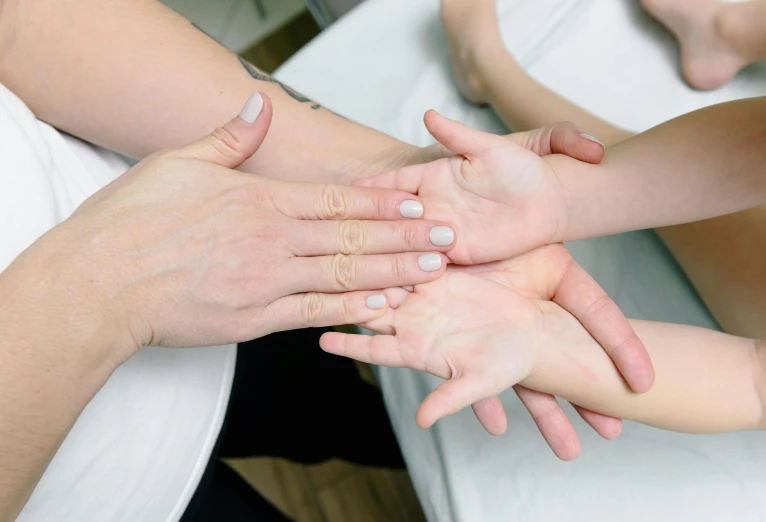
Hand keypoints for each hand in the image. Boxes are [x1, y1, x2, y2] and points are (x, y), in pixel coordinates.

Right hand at [20, 92, 456, 359]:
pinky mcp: (253, 321)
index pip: (336, 199)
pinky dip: (351, 309)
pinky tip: (382, 306)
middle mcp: (271, 241)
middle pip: (352, 237)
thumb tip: (261, 104)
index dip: (382, 201)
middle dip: (405, 237)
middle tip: (447, 238)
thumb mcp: (180, 162)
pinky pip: (313, 313)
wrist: (100, 283)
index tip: (418, 202)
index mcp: (259, 200)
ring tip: (431, 271)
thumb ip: (231, 135)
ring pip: (343, 275)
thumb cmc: (133, 221)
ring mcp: (265, 283)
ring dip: (392, 272)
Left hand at [321, 244, 653, 459]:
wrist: (536, 334)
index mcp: (416, 350)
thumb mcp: (481, 383)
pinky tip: (377, 234)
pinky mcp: (439, 273)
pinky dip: (396, 249)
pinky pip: (411, 257)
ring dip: (367, 268)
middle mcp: (412, 322)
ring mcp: (423, 296)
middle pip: (370, 309)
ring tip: (338, 254)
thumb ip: (450, 399)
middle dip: (348, 297)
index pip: (374, 348)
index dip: (350, 344)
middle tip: (322, 283)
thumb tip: (422, 421)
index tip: (322, 341)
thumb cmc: (510, 363)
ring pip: (385, 279)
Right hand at [356, 111, 601, 264]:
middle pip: (391, 216)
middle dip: (368, 224)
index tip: (344, 194)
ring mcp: (442, 232)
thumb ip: (458, 136)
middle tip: (338, 234)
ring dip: (384, 250)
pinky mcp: (456, 255)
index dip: (370, 189)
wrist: (548, 202)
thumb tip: (428, 114)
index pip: (393, 183)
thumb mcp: (491, 148)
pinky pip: (426, 263)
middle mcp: (433, 206)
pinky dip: (408, 269)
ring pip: (404, 242)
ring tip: (353, 261)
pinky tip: (386, 278)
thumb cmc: (522, 170)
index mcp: (434, 177)